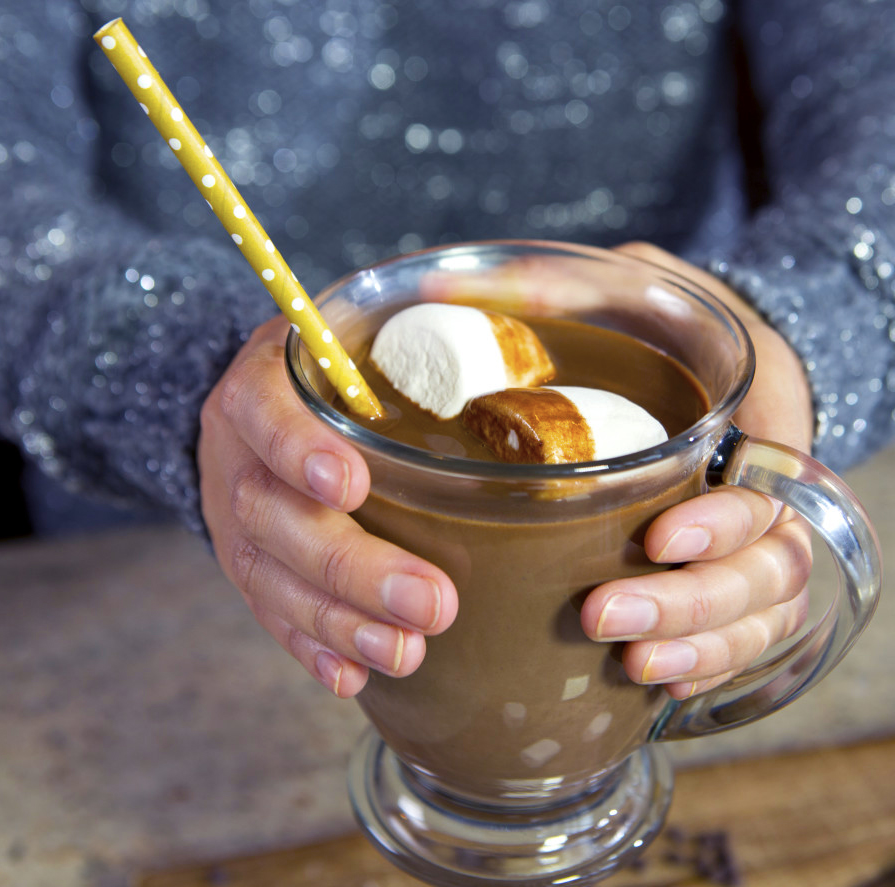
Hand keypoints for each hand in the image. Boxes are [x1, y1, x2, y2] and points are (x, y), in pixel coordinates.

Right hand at [197, 315, 457, 697]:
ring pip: (271, 579)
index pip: (263, 412)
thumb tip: (496, 299)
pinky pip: (267, 614)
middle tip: (432, 603)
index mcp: (258, 386)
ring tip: (407, 653)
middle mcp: (235, 456)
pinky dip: (309, 647)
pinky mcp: (245, 566)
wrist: (252, 417)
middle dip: (351, 565)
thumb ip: (397, 333)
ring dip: (339, 622)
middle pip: (274, 516)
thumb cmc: (327, 375)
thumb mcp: (344, 334)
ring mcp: (233, 519)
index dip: (298, 447)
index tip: (351, 485)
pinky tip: (350, 678)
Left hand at [578, 243, 813, 698]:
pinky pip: (745, 639)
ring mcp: (751, 541)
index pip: (766, 496)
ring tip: (628, 661)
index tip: (654, 538)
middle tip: (602, 616)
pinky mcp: (725, 573)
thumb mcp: (619, 285)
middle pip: (767, 575)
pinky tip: (657, 680)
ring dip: (696, 646)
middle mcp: (761, 494)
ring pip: (761, 618)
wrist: (704, 353)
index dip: (723, 527)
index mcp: (751, 426)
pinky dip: (707, 664)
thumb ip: (549, 285)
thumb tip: (430, 289)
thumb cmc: (659, 324)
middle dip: (690, 606)